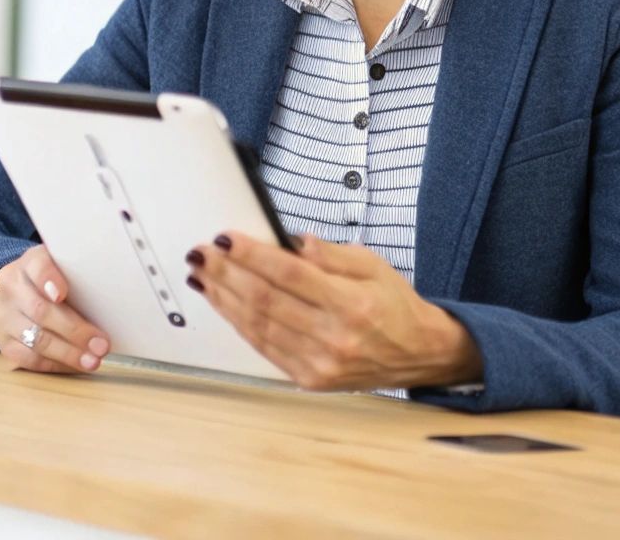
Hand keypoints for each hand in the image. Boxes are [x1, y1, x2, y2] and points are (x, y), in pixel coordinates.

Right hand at [0, 244, 110, 374]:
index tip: (61, 294)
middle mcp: (12, 288)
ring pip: (36, 339)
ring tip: (92, 361)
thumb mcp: (67, 267)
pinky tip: (75, 366)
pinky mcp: (4, 342)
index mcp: (29, 263)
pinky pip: (28, 358)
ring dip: (68, 353)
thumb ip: (83, 274)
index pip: (38, 266)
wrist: (23, 291)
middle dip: (75, 330)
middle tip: (102, 345)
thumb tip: (121, 291)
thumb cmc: (57, 279)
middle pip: (41, 311)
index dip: (48, 280)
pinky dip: (55, 364)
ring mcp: (4, 316)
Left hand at [184, 232, 481, 390]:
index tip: (226, 239)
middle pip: (266, 300)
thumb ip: (331, 255)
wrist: (418, 353)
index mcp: (352, 303)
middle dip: (228, 273)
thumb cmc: (395, 305)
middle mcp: (334, 337)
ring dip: (225, 298)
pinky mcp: (308, 379)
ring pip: (258, 326)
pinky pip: (264, 347)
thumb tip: (292, 242)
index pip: (291, 274)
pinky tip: (224, 303)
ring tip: (204, 275)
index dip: (253, 255)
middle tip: (202, 254)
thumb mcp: (374, 265)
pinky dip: (239, 323)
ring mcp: (319, 363)